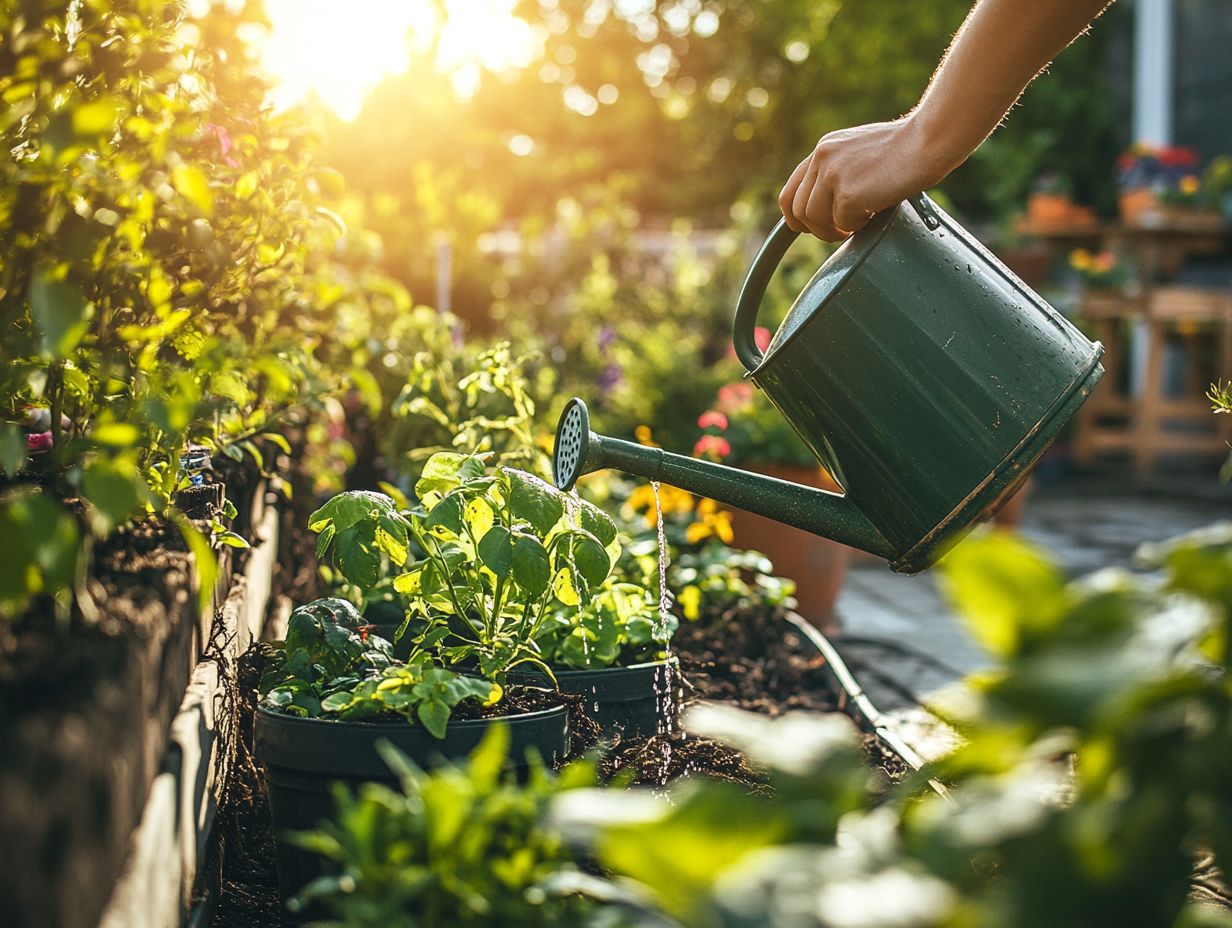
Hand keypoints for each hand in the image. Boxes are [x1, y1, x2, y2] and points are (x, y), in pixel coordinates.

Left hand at [779, 115, 952, 241]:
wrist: (929, 140)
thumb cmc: (905, 149)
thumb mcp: (859, 153)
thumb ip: (839, 172)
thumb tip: (826, 207)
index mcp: (823, 149)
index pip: (790, 191)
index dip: (796, 216)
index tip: (810, 228)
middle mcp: (822, 159)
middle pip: (798, 210)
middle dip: (817, 229)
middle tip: (841, 231)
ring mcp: (833, 175)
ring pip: (815, 221)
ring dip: (835, 229)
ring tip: (859, 221)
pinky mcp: (848, 193)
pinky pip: (842, 223)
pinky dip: (858, 225)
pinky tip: (875, 211)